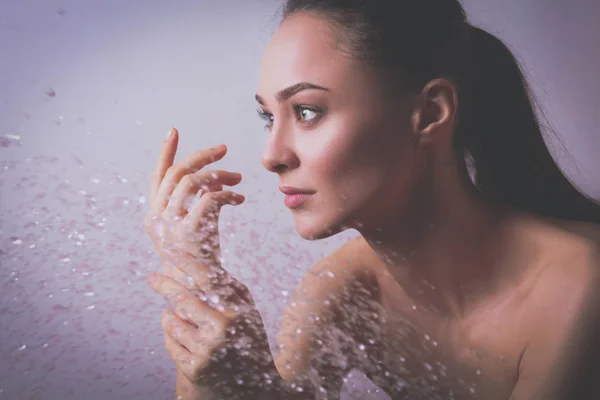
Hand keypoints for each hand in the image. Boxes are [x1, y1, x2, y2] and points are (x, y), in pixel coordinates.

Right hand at [144, 128, 277, 396]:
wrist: (206, 297)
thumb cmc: (205, 264)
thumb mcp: (198, 230)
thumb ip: (199, 204)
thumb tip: (213, 181)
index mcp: (155, 217)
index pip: (157, 177)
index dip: (165, 153)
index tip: (174, 131)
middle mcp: (156, 220)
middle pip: (176, 173)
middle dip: (202, 157)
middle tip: (225, 149)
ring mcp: (170, 228)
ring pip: (192, 182)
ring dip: (218, 174)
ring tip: (237, 179)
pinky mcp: (189, 235)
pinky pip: (208, 198)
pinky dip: (226, 194)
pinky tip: (240, 199)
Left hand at [146, 258, 278, 397]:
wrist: (254, 386)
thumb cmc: (247, 339)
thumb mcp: (247, 311)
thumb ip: (228, 289)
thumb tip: (199, 265)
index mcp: (237, 311)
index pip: (208, 280)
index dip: (188, 263)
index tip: (172, 253)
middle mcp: (222, 329)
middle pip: (182, 298)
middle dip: (163, 284)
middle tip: (150, 277)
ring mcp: (206, 350)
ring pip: (171, 321)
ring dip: (171, 316)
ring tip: (188, 323)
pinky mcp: (194, 368)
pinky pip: (169, 342)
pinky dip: (173, 337)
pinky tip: (190, 342)